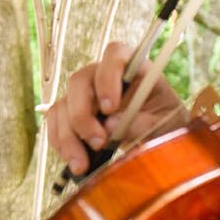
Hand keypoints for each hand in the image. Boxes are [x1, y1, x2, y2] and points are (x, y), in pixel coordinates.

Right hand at [45, 41, 186, 174]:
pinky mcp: (71, 111)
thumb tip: (109, 126)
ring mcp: (84, 93)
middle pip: (80, 81)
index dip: (108, 77)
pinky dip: (60, 142)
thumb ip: (140, 122)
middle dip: (83, 115)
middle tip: (99, 142)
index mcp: (132, 66)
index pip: (115, 54)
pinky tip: (73, 161)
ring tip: (82, 165)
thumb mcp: (163, 123)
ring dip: (69, 136)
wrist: (158, 135)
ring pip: (63, 104)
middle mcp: (103, 74)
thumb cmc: (164, 121)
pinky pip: (55, 121)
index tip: (110, 108)